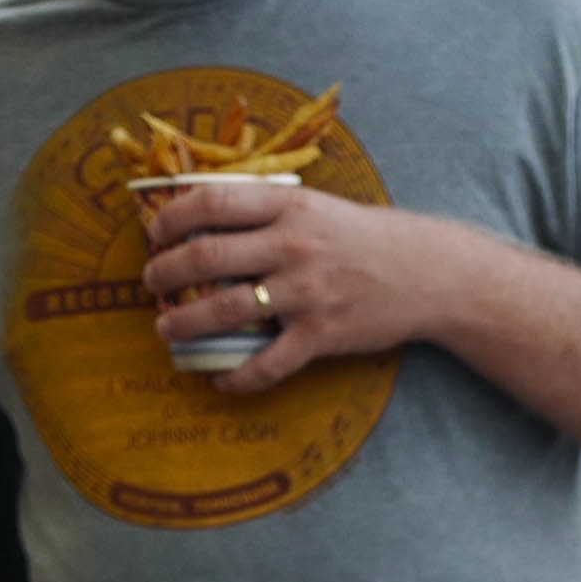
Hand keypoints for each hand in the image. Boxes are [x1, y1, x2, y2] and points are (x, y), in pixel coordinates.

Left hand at [145, 179, 473, 392]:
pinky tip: (219, 379)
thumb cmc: (366, 238)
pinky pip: (268, 364)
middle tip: (151, 282)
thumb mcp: (318, 205)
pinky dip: (238, 377)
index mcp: (290, 205)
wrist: (429, 273)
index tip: (154, 232)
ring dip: (184, 322)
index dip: (172, 216)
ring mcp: (306, 292)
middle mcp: (294, 245)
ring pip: (225, 310)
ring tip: (165, 329)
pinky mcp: (321, 335)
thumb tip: (208, 217)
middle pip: (207, 256)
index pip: (213, 202)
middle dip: (166, 271)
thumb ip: (268, 209)